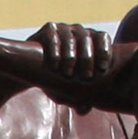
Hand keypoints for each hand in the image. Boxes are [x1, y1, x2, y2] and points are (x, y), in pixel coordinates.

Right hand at [0, 22, 120, 104]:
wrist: (32, 69)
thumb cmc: (57, 80)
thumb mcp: (69, 91)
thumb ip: (79, 100)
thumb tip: (84, 110)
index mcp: (91, 41)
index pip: (103, 39)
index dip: (105, 52)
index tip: (102, 70)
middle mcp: (79, 32)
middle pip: (88, 38)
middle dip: (88, 59)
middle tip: (85, 77)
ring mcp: (63, 28)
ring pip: (71, 38)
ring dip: (71, 57)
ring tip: (68, 74)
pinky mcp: (48, 29)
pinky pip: (53, 36)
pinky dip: (55, 51)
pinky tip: (54, 66)